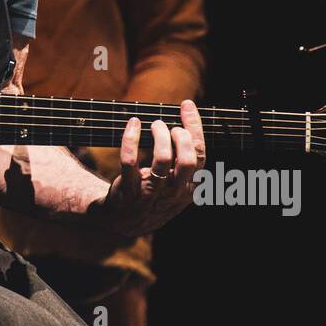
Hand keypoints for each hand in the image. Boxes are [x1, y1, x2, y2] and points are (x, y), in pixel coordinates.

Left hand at [99, 100, 204, 236]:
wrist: (125, 220)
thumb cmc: (154, 193)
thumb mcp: (177, 186)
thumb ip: (186, 162)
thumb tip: (187, 122)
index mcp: (189, 188)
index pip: (200, 157)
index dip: (195, 128)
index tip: (187, 106)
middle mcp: (173, 192)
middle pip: (188, 160)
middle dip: (181, 136)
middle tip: (170, 126)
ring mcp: (151, 192)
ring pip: (162, 159)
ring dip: (159, 135)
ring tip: (155, 124)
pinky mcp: (129, 189)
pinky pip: (130, 161)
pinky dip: (131, 138)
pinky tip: (133, 124)